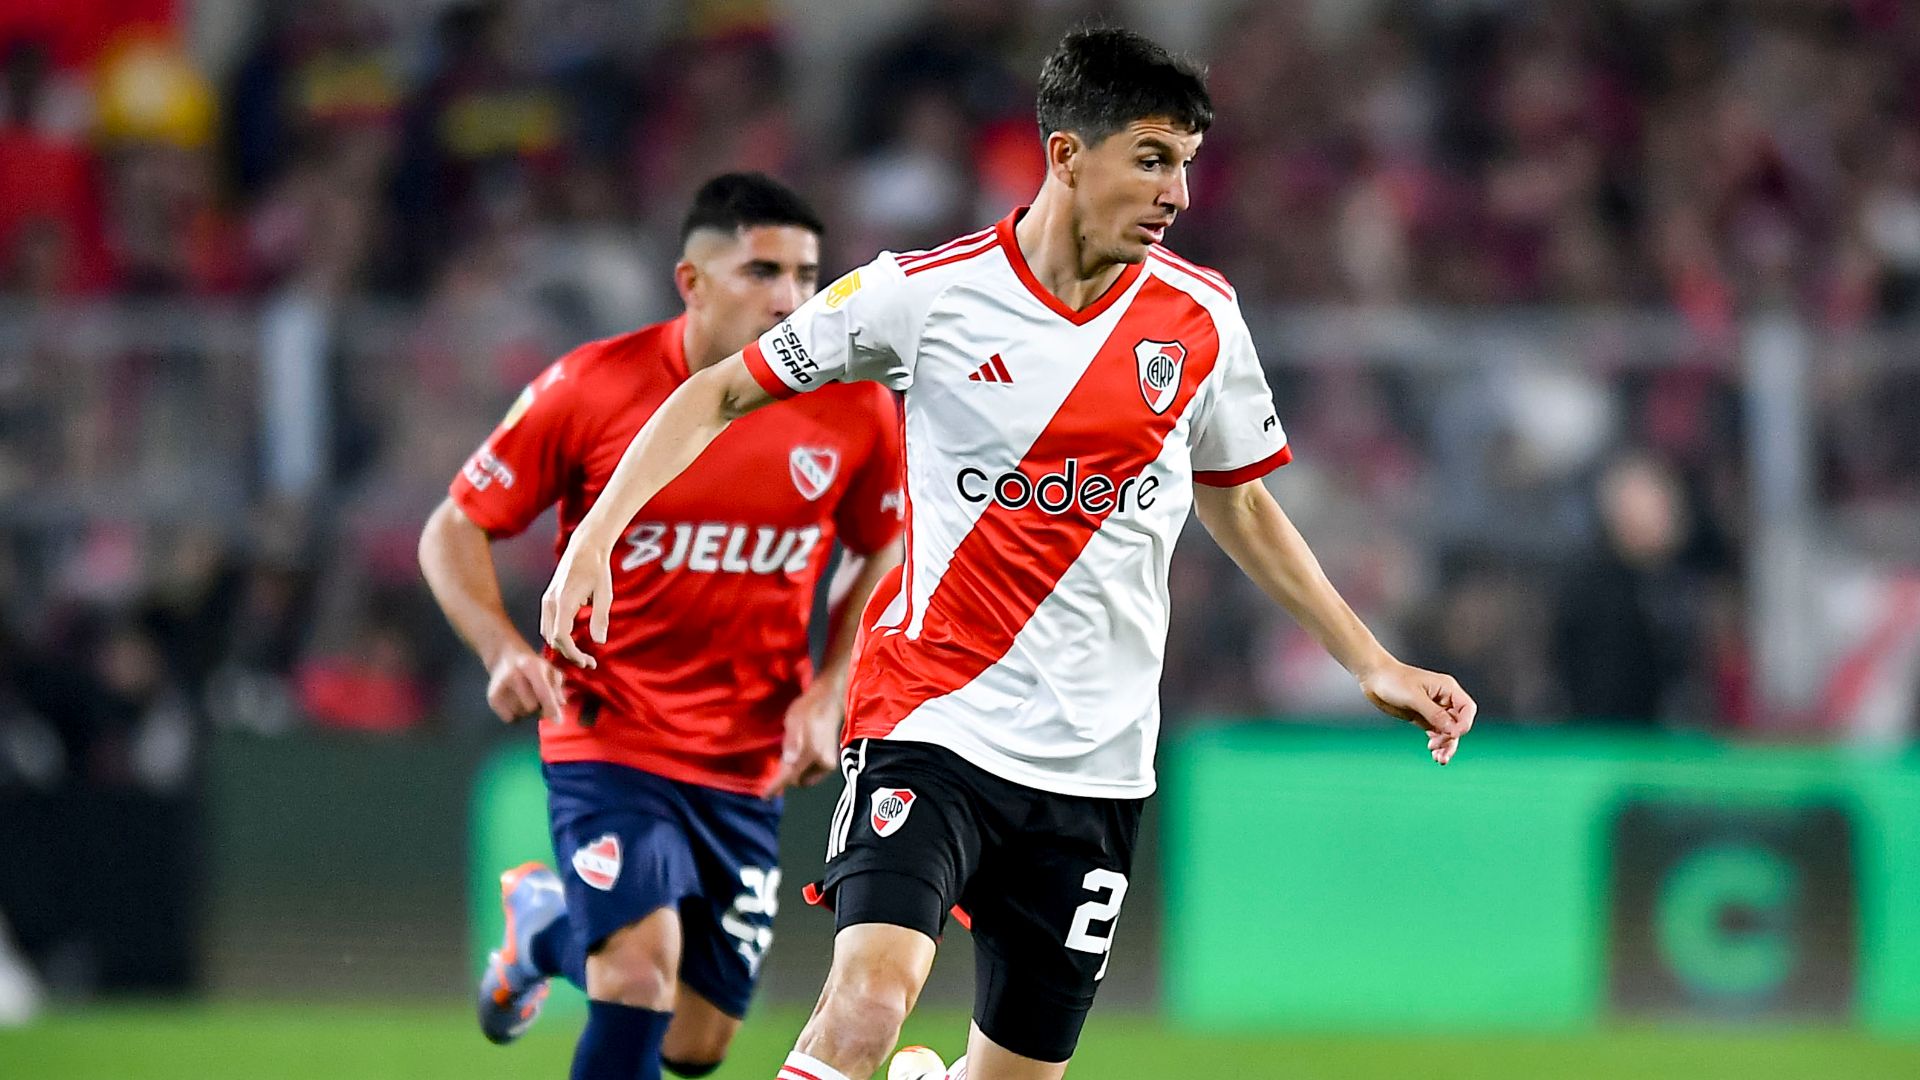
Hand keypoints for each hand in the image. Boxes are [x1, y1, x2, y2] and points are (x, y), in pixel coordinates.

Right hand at [486, 641, 566, 722]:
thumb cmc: (532, 666)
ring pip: (521, 714)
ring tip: (524, 697)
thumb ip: (557, 686)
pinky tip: (514, 701)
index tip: (558, 720)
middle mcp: (513, 676)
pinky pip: (510, 719)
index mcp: (531, 666)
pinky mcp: (492, 698)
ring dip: (527, 711)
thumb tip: (560, 703)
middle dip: (538, 707)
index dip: (551, 707)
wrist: (504, 658)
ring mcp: (500, 687)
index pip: (542, 692)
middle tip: (538, 699)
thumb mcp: (549, 669)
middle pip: (532, 707)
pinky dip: (515, 714)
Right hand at [541, 535, 612, 668]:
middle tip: (589, 663)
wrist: (585, 548)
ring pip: (548, 634)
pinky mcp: (548, 600)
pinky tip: (573, 642)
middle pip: (553, 639)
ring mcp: (547, 601)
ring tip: (583, 656)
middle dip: (569, 654)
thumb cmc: (598, 569)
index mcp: (564, 601)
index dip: (572, 653)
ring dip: (562, 647)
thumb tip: (600, 642)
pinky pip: (548, 625)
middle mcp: (550, 602)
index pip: (561, 636)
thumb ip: (600, 618)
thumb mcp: (605, 593)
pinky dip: (558, 637)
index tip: (587, 662)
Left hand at [763, 679, 843, 797]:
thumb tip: (789, 762)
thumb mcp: (793, 722)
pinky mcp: (831, 763)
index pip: (791, 775)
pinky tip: (802, 752)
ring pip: (805, 777)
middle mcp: (823, 762)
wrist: (828, 701)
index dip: (776, 786)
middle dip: (787, 774)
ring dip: (796, 771)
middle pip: (798, 779)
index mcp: (812, 753)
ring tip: (794, 750)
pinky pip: (812, 773)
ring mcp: (829, 764)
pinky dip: (804, 768)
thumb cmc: (807, 709)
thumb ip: (791, 743)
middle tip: (783, 755)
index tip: (765, 795)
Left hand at [1357, 660, 1476, 764]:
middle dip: (1452, 739)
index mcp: (1447, 689)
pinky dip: (1437, 744)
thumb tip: (1453, 731)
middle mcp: (1444, 700)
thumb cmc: (1393, 681)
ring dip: (1446, 745)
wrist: (1374, 678)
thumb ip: (1434, 714)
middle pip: (1459, 724)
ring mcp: (1434, 710)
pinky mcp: (1423, 718)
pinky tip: (1433, 754)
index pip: (1467, 709)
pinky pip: (1436, 733)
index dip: (1464, 724)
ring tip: (1439, 759)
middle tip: (1440, 752)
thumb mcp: (1414, 697)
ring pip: (1448, 731)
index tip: (1453, 735)